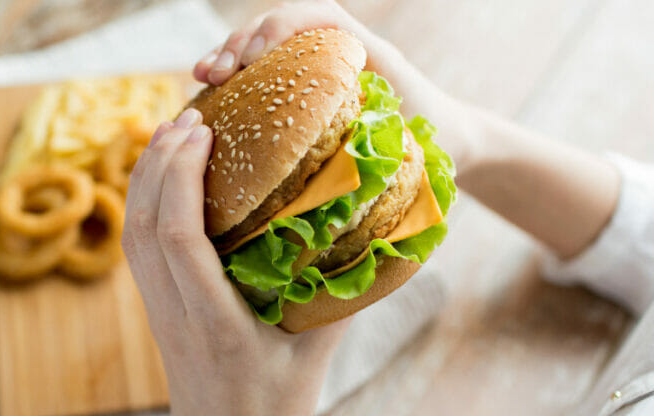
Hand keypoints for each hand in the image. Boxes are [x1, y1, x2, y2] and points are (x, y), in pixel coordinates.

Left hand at [123, 107, 349, 415]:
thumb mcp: (318, 352)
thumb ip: (338, 290)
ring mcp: (158, 320)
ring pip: (134, 240)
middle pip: (145, 229)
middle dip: (158, 164)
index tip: (202, 132)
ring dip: (144, 182)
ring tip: (170, 136)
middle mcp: (176, 319)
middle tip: (189, 116)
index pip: (181, 241)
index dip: (182, 178)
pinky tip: (164, 186)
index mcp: (217, 327)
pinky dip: (144, 209)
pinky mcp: (156, 321)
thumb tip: (364, 225)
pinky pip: (139, 256)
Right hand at [193, 0, 477, 170]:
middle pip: (279, 25)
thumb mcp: (415, 136)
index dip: (279, 29)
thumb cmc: (435, 140)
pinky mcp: (300, 85)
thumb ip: (382, 136)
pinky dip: (233, 80)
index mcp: (365, 50)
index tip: (253, 59)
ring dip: (228, 56)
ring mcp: (315, 65)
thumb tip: (334, 159)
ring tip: (203, 78)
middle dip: (241, 43)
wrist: (450, 139)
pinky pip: (260, 72)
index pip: (318, 18)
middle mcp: (336, 49)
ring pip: (262, 45)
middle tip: (216, 73)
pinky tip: (207, 95)